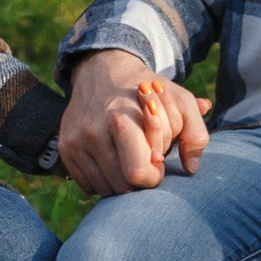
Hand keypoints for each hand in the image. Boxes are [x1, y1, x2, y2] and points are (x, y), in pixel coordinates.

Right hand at [60, 49, 209, 196]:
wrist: (102, 70)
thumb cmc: (148, 90)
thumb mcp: (179, 101)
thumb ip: (195, 132)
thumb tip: (192, 168)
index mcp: (121, 119)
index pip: (138, 174)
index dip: (154, 176)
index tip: (158, 162)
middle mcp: (93, 132)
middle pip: (122, 186)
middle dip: (140, 180)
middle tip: (145, 160)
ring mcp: (76, 142)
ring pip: (105, 189)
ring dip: (122, 182)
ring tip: (129, 158)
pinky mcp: (65, 149)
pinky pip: (88, 185)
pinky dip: (104, 180)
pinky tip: (113, 159)